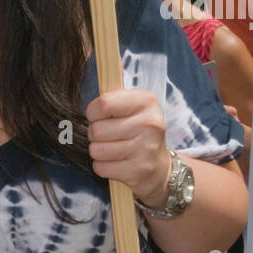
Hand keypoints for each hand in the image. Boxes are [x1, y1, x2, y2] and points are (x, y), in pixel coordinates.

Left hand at [86, 89, 171, 206]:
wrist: (159, 166)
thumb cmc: (137, 133)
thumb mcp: (131, 108)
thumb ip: (111, 99)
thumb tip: (94, 82)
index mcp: (146, 101)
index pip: (103, 104)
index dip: (93, 113)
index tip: (100, 117)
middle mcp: (150, 123)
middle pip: (96, 130)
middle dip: (96, 135)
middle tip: (110, 137)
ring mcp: (146, 148)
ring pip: (97, 150)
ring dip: (99, 152)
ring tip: (113, 150)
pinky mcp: (139, 170)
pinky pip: (101, 167)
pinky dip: (103, 167)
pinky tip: (117, 164)